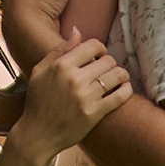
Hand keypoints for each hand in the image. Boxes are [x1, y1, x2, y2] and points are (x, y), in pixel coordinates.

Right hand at [10, 36, 130, 165]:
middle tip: (108, 68)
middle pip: (107, 60)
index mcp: (61, 65)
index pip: (92, 45)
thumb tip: (77, 31)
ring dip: (121, 74)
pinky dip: (126, 90)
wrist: (37, 134)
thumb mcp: (40, 71)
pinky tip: (125, 89)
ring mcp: (85, 97)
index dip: (100, 48)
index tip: (100, 55)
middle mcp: (74, 79)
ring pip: (116, 76)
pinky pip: (119, 97)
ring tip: (120, 77)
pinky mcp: (94, 114)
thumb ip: (59, 50)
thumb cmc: (37, 101)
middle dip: (110, 62)